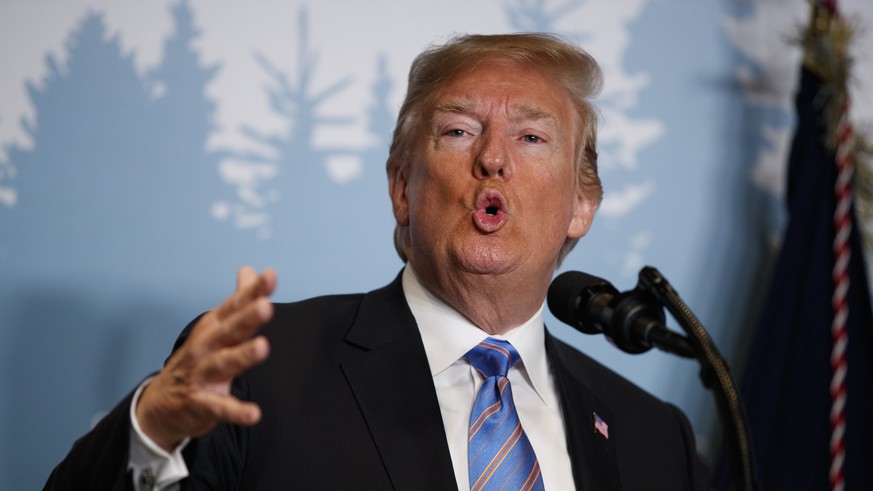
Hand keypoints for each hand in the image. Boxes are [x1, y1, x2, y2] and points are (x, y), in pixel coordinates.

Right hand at [135, 267, 276, 451]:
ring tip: (263, 347)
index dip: (252, 291)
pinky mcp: (201, 403)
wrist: (161, 403)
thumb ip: (239, 301)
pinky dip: (236, 411)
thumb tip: (250, 270)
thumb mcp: (216, 327)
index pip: (235, 306)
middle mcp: (207, 347)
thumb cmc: (198, 359)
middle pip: (230, 330)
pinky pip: (220, 407)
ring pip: (225, 363)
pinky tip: (254, 413)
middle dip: (247, 317)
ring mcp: (202, 374)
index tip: (270, 276)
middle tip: (266, 306)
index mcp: (213, 327)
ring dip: (243, 355)